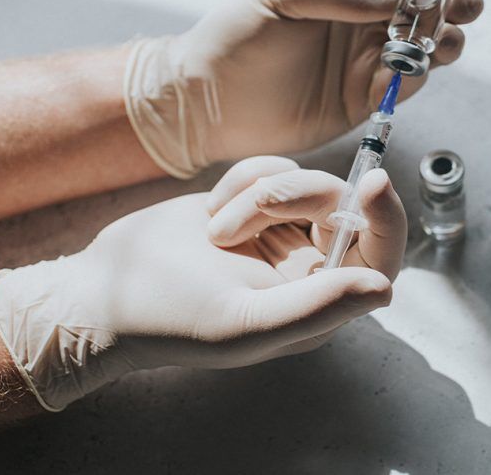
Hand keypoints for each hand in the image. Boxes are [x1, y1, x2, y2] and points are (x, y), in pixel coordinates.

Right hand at [0, 157, 405, 410]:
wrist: (104, 290)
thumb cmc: (170, 319)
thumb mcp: (244, 323)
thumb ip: (316, 306)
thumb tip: (384, 288)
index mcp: (320, 304)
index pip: (381, 257)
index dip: (387, 218)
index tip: (373, 182)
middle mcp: (311, 269)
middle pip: (342, 205)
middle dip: (295, 197)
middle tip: (240, 218)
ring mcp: (284, 233)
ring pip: (305, 180)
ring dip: (256, 192)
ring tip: (215, 230)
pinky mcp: (255, 204)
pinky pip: (273, 167)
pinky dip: (241, 179)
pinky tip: (210, 213)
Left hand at [124, 0, 483, 177]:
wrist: (207, 104)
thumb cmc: (232, 38)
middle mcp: (357, 23)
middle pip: (420, 7)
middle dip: (451, 1)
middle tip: (466, 3)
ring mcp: (362, 62)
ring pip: (422, 46)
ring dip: (442, 39)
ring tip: (443, 39)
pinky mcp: (363, 101)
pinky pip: (404, 85)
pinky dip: (415, 76)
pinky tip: (406, 70)